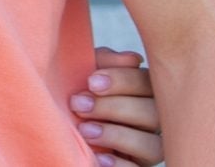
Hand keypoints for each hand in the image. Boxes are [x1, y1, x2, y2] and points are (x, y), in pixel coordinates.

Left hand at [73, 47, 160, 165]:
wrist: (59, 120)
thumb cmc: (78, 89)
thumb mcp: (86, 70)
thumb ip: (105, 61)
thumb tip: (133, 59)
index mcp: (146, 90)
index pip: (149, 83)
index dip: (123, 81)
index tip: (91, 82)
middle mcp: (155, 119)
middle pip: (154, 114)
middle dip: (114, 108)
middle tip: (78, 105)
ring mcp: (150, 146)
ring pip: (153, 146)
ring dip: (118, 136)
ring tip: (85, 130)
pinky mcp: (138, 166)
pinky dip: (121, 164)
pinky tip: (100, 157)